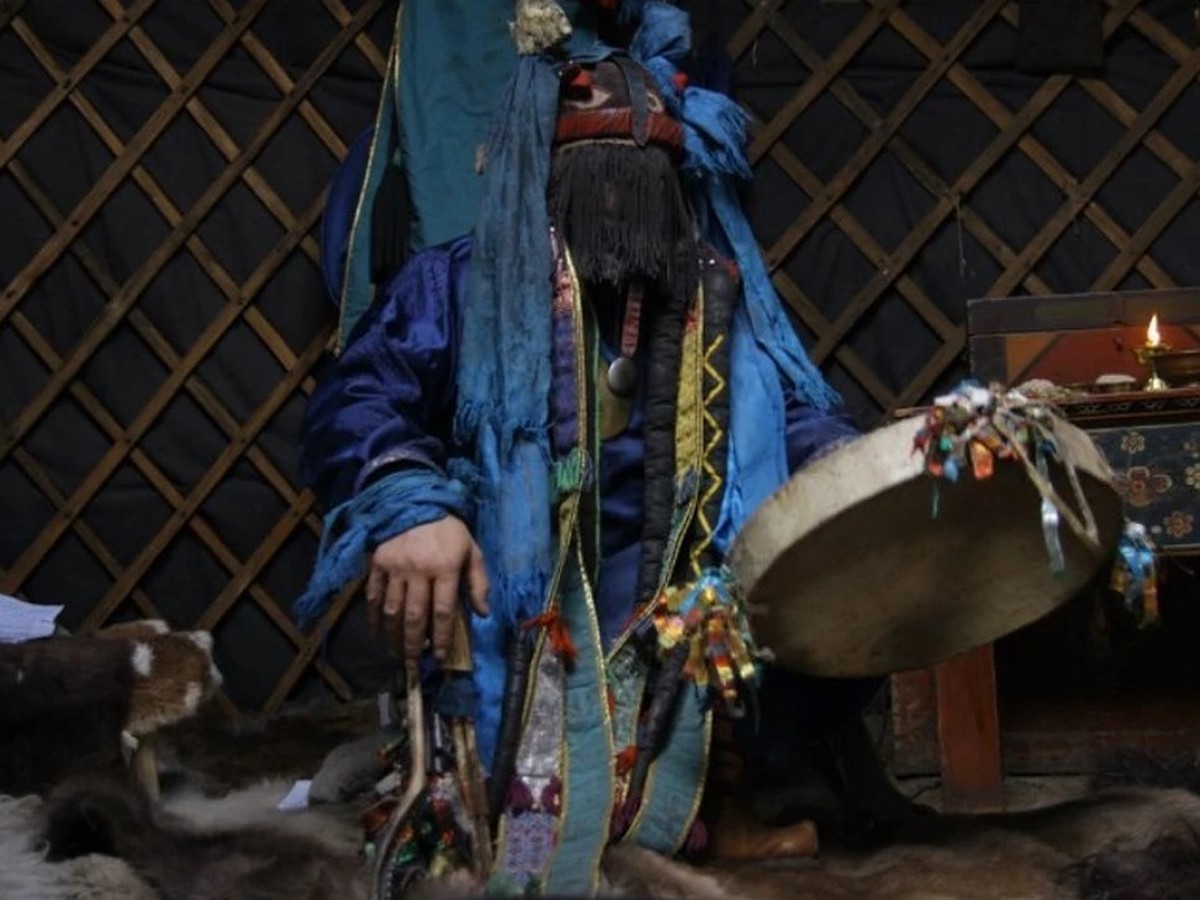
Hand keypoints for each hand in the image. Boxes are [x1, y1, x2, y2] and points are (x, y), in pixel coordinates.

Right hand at [365, 517, 489, 660]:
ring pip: (392, 610)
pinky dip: (373, 616)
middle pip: (414, 616)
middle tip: (413, 666)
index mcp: (446, 567)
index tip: (440, 658)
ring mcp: (395, 567)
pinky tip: (376, 631)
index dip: (441, 637)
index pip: (443, 611)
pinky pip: (374, 594)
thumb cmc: (448, 530)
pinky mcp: (378, 563)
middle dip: (413, 645)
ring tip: (396, 654)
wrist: (415, 500)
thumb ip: (478, 582)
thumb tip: (482, 613)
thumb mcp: (472, 550)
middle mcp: (419, 570)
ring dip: (393, 636)